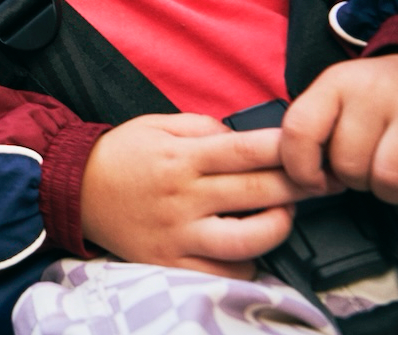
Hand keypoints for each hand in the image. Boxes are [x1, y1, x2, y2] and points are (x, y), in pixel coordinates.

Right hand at [81, 113, 316, 278]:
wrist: (73, 190)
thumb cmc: (121, 154)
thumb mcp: (156, 125)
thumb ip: (203, 127)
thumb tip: (243, 139)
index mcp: (180, 157)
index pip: (247, 150)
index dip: (288, 149)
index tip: (313, 147)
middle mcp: (183, 196)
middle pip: (260, 193)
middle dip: (302, 185)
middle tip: (324, 180)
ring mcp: (179, 234)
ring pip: (250, 239)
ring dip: (280, 225)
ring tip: (285, 214)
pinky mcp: (172, 262)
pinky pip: (225, 271)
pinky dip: (248, 262)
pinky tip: (250, 246)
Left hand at [281, 53, 397, 207]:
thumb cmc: (378, 96)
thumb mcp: (337, 96)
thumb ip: (314, 130)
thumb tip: (304, 180)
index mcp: (338, 82)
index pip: (300, 129)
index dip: (300, 168)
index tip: (315, 181)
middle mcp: (378, 92)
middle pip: (349, 164)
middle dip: (355, 180)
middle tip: (366, 167)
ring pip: (390, 180)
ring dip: (389, 191)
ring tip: (392, 173)